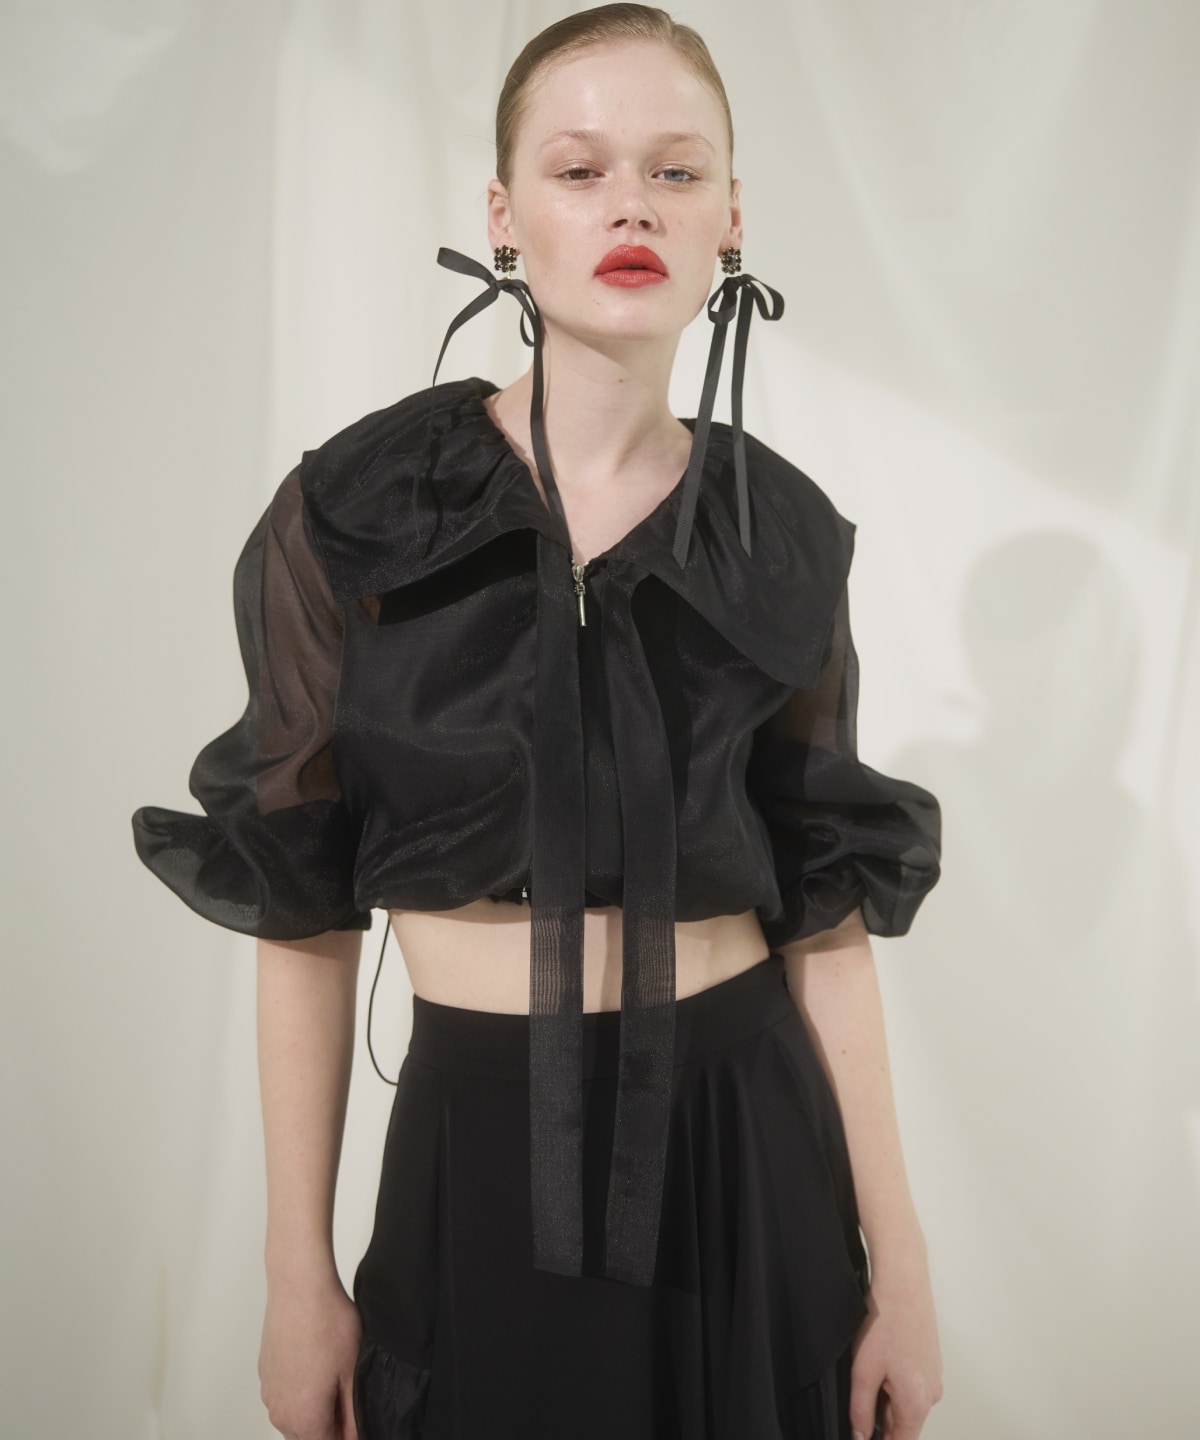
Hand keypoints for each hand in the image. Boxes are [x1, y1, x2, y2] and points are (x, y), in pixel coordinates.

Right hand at [258, 1266, 362, 1439]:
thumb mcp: (353, 1373)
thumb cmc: (328, 1322)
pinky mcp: (265, 1374)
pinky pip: (285, 1396)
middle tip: (350, 1396)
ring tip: (334, 1376)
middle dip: (331, 1425)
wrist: (299, 1287)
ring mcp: (269, 1393)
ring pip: (295, 1418)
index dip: (349, 1434)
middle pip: (310, 1436)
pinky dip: (300, 1391)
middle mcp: (280, 1412)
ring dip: (315, 1410)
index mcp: (304, 1419)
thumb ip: (354, 1416)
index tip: (357, 1416)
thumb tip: (354, 1436)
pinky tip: (317, 1363)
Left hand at [848, 1252, 942, 1439]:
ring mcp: (934, 1376)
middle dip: (879, 1414)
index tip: (863, 1433)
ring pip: (905, 1401)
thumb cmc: (886, 1320)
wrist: (903, 1282)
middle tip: (861, 1387)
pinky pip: (911, 1383)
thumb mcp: (863, 1371)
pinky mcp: (930, 1361)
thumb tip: (860, 1436)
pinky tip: (881, 1356)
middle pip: (902, 1423)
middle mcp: (932, 1393)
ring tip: (871, 1365)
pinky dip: (893, 1378)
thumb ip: (861, 1411)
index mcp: (917, 1403)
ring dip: (885, 1394)